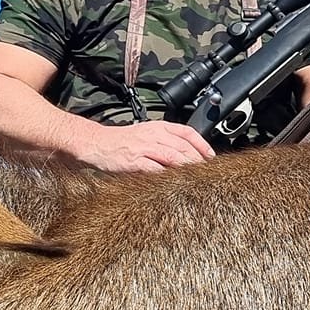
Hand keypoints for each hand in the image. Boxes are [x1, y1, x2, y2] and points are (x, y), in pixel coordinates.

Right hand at [76, 120, 215, 171]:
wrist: (98, 143)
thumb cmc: (123, 141)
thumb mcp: (147, 133)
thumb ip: (167, 140)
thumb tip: (188, 153)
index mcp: (159, 127)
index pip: (187, 132)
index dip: (202, 145)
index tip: (211, 157)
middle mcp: (154, 135)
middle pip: (184, 147)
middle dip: (198, 160)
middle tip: (207, 172)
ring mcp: (145, 148)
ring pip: (173, 157)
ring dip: (187, 168)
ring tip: (197, 179)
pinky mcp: (135, 161)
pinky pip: (156, 169)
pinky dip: (168, 176)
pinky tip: (175, 183)